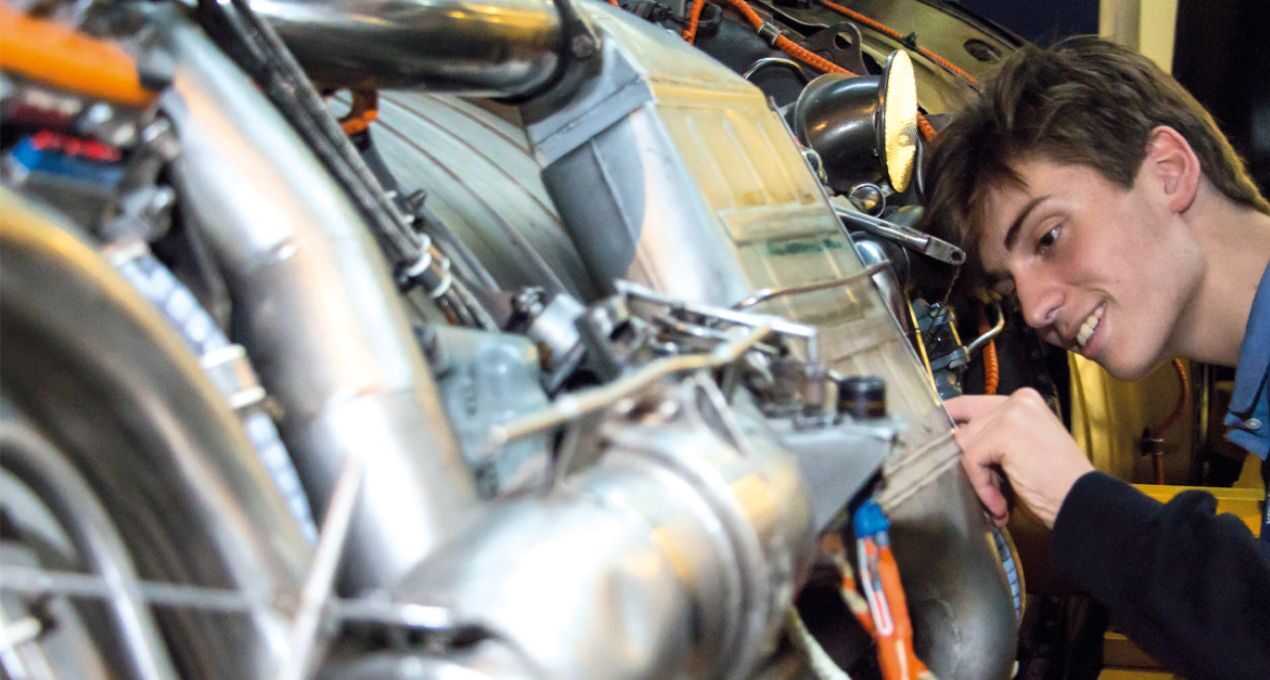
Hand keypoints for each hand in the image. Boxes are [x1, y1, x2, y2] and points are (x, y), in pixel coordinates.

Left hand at [945, 389, 1093, 527]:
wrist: (1083, 501)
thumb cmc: (1057, 484)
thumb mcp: (1022, 451)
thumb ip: (994, 438)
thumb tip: (954, 442)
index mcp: (1023, 401)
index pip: (969, 404)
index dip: (949, 421)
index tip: (933, 434)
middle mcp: (1017, 400)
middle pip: (964, 429)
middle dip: (972, 465)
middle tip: (992, 496)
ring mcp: (1011, 413)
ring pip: (965, 446)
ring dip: (979, 481)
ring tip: (999, 503)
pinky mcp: (1004, 432)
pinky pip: (971, 460)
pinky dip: (982, 487)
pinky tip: (1001, 504)